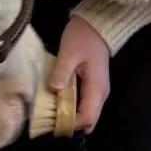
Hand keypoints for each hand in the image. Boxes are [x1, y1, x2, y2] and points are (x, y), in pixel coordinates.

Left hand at [49, 16, 110, 131]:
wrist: (95, 26)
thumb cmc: (82, 38)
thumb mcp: (68, 53)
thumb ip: (62, 72)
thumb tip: (54, 89)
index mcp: (97, 88)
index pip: (87, 117)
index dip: (71, 124)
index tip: (52, 121)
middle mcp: (101, 94)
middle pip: (89, 121)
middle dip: (70, 124)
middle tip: (49, 122)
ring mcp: (98, 92)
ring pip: (86, 115)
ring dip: (70, 118)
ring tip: (51, 114)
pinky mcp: (92, 88)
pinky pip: (83, 106)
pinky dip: (71, 109)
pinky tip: (57, 105)